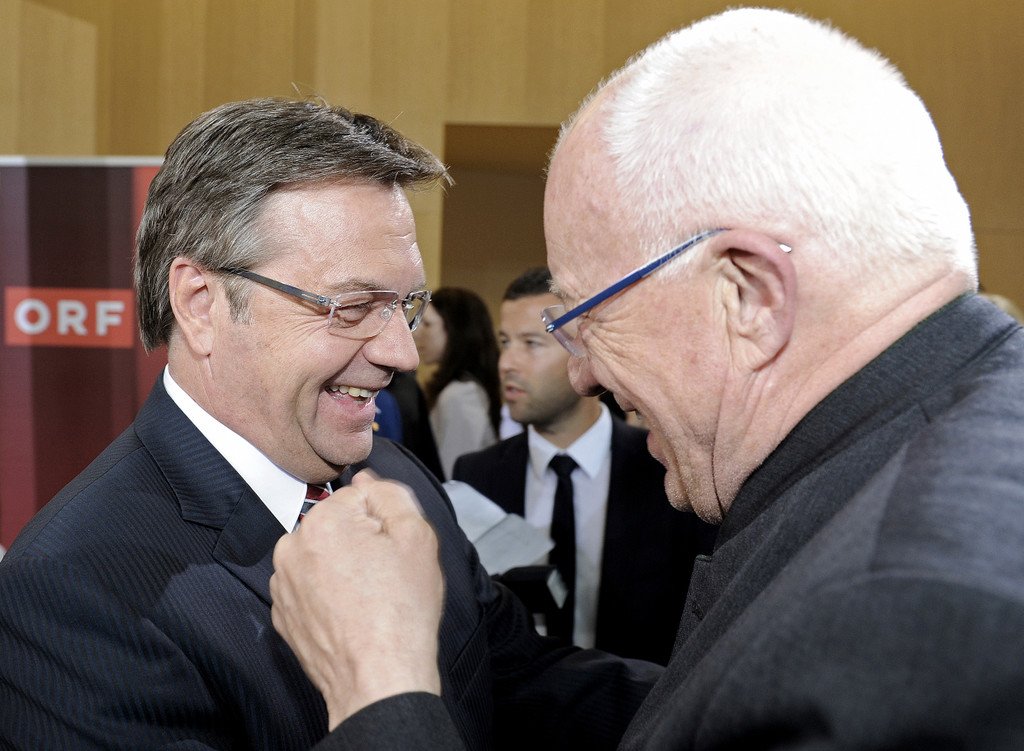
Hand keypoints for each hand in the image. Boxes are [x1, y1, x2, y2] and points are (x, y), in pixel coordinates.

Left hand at [270, 471, 443, 728]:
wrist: (379, 680)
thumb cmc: (401, 612)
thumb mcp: (417, 536)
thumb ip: (392, 494)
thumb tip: (368, 479)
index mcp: (323, 520)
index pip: (361, 497)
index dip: (386, 522)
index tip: (396, 550)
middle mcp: (292, 546)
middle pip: (338, 525)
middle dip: (362, 542)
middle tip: (387, 575)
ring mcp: (282, 584)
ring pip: (323, 555)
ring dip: (344, 567)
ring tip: (370, 598)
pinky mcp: (282, 614)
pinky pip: (310, 587)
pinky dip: (328, 595)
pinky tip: (352, 615)